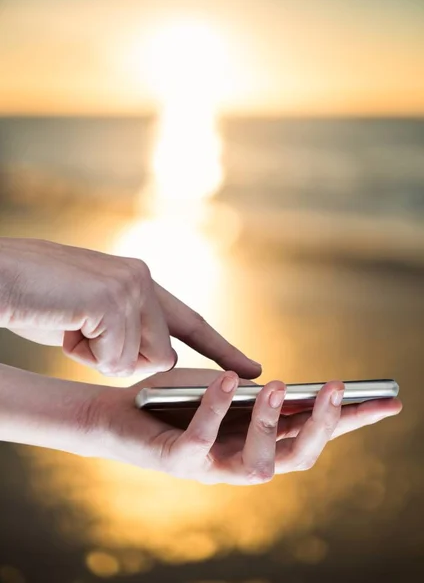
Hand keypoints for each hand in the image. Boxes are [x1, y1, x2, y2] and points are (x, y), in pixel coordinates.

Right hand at [0, 238, 260, 377]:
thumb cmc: (35, 299)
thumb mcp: (89, 319)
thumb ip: (126, 332)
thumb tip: (154, 358)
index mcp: (139, 282)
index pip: (189, 321)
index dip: (221, 348)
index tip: (252, 368)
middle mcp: (143, 279)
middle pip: (164, 357)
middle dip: (122, 361)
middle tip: (80, 332)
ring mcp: (133, 286)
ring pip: (144, 361)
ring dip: (102, 357)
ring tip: (70, 325)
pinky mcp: (117, 298)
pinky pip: (118, 360)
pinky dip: (86, 355)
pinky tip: (65, 324)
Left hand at [92, 369, 401, 484]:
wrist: (119, 412)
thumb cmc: (176, 400)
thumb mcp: (225, 392)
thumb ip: (255, 395)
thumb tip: (288, 387)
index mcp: (260, 440)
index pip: (315, 434)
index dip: (352, 421)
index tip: (387, 401)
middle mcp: (243, 460)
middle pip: (298, 456)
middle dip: (322, 426)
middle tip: (336, 390)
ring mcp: (213, 467)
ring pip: (259, 462)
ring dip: (272, 424)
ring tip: (276, 387)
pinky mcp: (179, 461)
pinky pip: (203, 437)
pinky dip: (216, 407)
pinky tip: (226, 379)